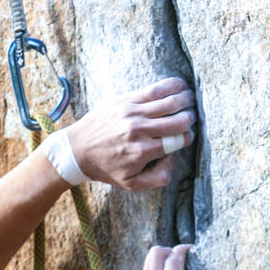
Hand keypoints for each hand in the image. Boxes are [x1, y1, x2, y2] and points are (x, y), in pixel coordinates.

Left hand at [66, 77, 196, 189]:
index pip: (179, 139)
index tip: (187, 135)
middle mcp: (140, 130)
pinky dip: (172, 85)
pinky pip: (155, 89)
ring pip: (170, 101)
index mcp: (143, 151)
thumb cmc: (106, 168)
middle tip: (192, 117)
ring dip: (186, 99)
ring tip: (191, 100)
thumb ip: (159, 177)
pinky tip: (181, 85)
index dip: (188, 137)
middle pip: (179, 120)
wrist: (77, 150)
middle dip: (190, 118)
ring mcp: (132, 112)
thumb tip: (175, 157)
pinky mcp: (125, 100)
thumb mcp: (132, 184)